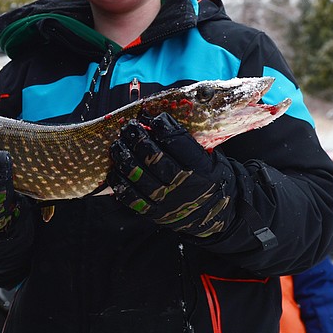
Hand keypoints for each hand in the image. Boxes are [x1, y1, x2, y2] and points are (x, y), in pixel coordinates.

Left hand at [108, 112, 239, 237]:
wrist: (216, 213)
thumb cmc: (210, 179)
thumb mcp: (210, 158)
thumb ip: (187, 142)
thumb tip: (157, 121)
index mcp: (200, 167)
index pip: (177, 142)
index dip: (162, 127)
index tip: (154, 119)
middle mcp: (182, 185)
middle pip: (154, 158)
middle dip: (138, 139)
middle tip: (129, 128)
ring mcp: (166, 200)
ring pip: (138, 177)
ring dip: (124, 157)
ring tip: (117, 145)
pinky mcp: (154, 213)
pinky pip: (131, 198)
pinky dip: (120, 182)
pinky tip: (116, 170)